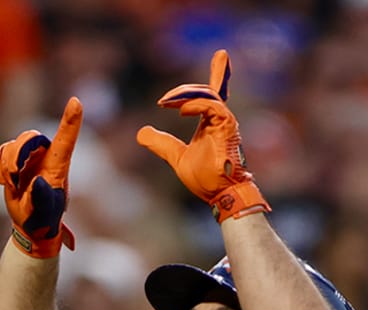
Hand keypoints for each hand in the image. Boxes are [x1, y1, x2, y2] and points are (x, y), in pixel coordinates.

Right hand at [0, 97, 81, 258]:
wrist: (31, 225)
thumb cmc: (42, 220)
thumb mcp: (42, 214)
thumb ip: (41, 199)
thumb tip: (38, 181)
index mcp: (59, 167)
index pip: (65, 140)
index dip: (70, 121)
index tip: (76, 102)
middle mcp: (46, 157)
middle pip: (30, 137)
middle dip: (17, 154)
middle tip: (13, 178)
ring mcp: (30, 157)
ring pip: (12, 145)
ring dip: (6, 165)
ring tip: (12, 186)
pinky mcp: (15, 160)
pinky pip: (1, 151)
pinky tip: (6, 182)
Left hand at [136, 50, 270, 222]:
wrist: (221, 196)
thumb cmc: (206, 180)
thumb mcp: (176, 157)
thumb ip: (161, 143)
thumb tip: (141, 132)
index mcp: (212, 123)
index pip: (214, 94)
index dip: (220, 74)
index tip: (222, 56)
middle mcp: (221, 120)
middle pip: (208, 90)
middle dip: (185, 90)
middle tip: (164, 101)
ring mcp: (226, 123)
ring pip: (208, 95)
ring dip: (185, 94)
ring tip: (167, 103)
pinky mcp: (227, 129)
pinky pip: (212, 106)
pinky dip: (195, 104)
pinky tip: (180, 111)